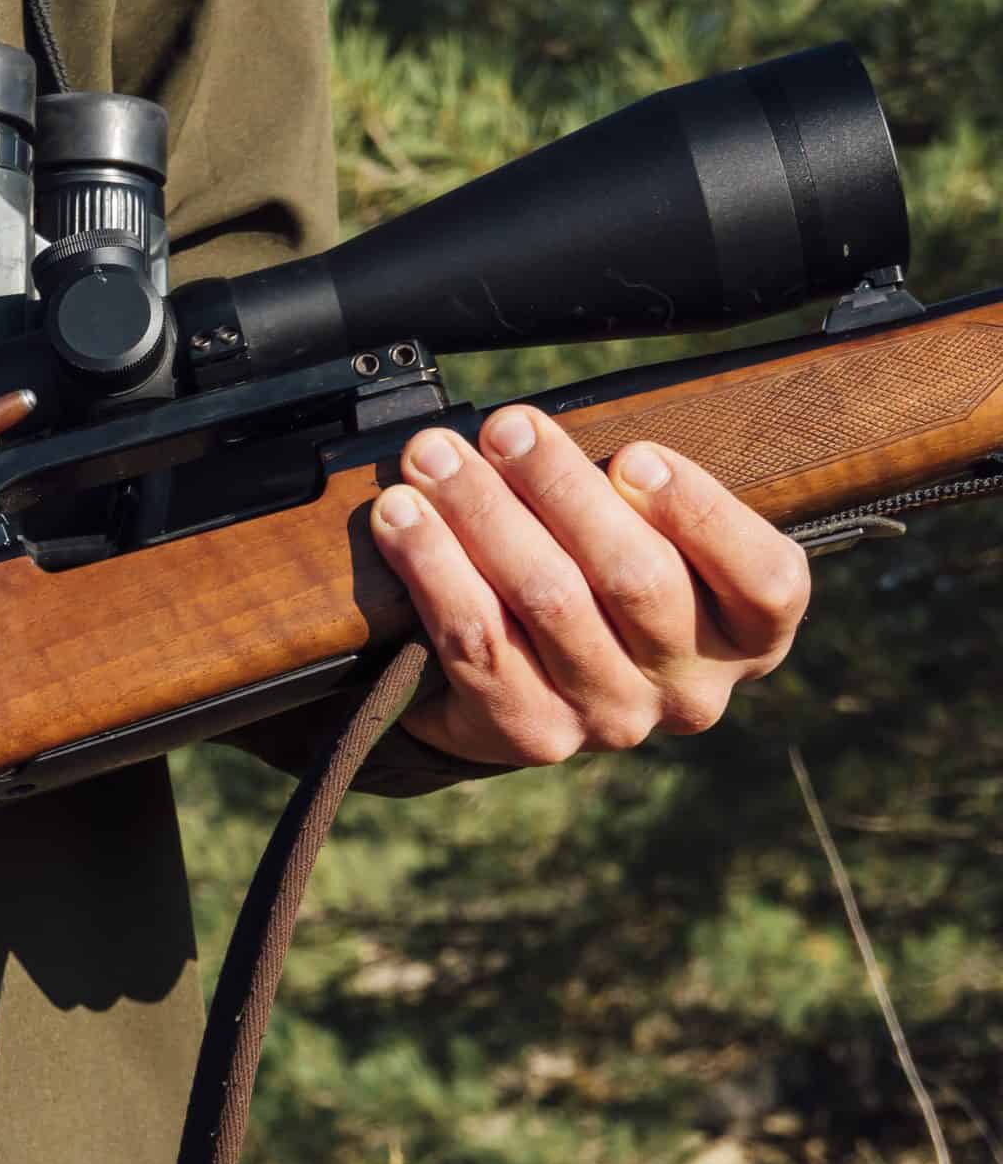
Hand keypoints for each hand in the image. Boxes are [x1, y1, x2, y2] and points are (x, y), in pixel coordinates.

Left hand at [369, 405, 810, 765]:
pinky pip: (475, 642)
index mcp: (749, 633)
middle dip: (561, 486)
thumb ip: (638, 493)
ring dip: (484, 515)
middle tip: (506, 428)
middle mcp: (692, 687)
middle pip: (636, 576)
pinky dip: (434, 569)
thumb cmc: (598, 579)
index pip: (762, 578)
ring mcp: (612, 718)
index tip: (634, 455)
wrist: (519, 688)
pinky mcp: (532, 734)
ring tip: (435, 461)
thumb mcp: (651, 537)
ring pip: (548, 601)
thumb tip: (551, 430)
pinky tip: (402, 520)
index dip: (700, 513)